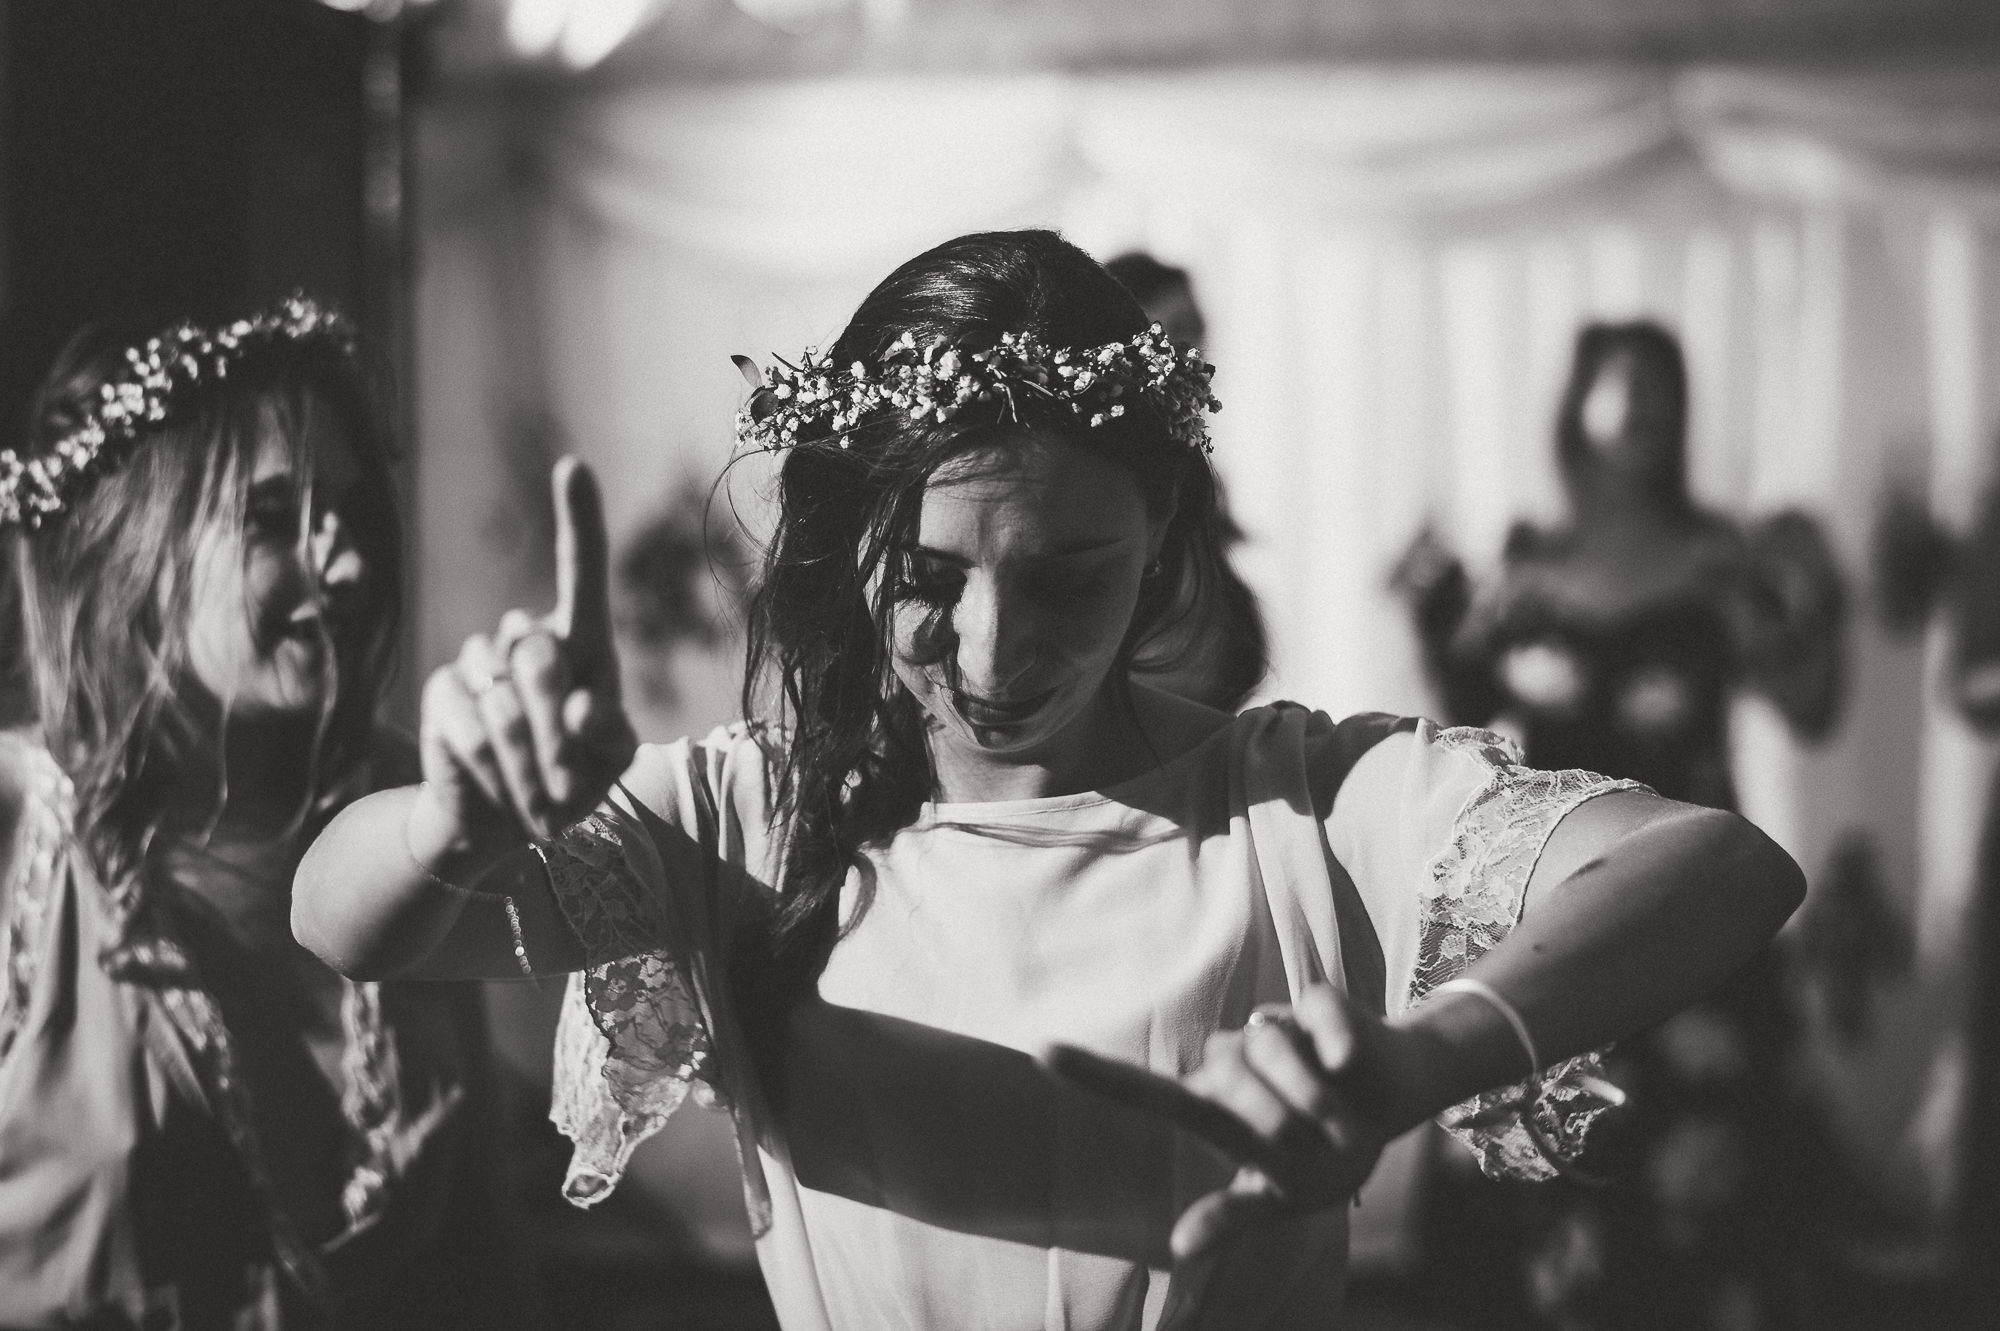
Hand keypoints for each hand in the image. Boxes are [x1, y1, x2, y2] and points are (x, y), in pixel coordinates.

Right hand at [416, 457, 637, 847]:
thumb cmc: (574, 778)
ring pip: (504, 698)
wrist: (505, 819)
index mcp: (583, 643)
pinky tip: (496, 780)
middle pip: (541, 655)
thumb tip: (582, 706)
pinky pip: (469, 724)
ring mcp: (481, 662)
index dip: (578, 520)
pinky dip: (492, 767)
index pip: (583, 572)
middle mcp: (529, 639)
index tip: (572, 466)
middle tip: (568, 779)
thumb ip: (610, 735)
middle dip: (557, 728)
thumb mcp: (611, 761)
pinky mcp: (445, 691)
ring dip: (528, 758)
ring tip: (536, 787)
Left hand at [1043, 985, 1405, 1264]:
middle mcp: (1231, 1060)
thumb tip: (1180, 1248)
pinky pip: (1317, 1026)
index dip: (1094, 1074)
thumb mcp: (1283, 1196)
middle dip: (1286, 1125)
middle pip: (1234, 1087)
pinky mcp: (1315, 1005)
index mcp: (1212, 1107)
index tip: (1042, 1053)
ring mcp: (1271, 1028)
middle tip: (1319, 1144)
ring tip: (1340, 1116)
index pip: (1143, 1091)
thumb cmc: (1329, 1151)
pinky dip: (1337, 1050)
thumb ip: (1233, 1215)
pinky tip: (1348, 1063)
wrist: (1396, 1097)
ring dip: (1319, 1101)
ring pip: (1277, 1055)